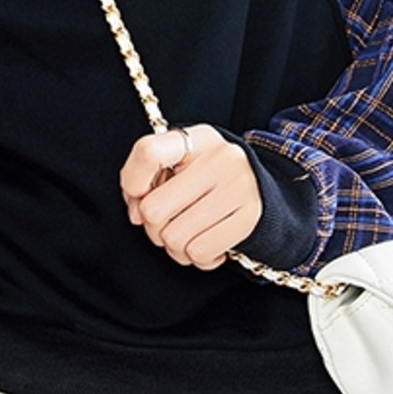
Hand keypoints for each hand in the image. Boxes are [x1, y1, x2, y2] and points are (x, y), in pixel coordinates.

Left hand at [119, 124, 262, 270]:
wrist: (260, 189)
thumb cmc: (206, 176)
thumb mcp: (178, 162)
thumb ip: (145, 178)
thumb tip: (136, 214)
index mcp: (196, 138)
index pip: (148, 153)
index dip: (132, 181)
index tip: (139, 193)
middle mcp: (221, 158)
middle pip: (154, 210)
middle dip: (152, 225)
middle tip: (167, 219)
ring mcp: (239, 188)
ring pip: (175, 238)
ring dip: (174, 245)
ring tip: (187, 232)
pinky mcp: (249, 219)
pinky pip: (200, 253)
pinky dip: (196, 256)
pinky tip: (206, 241)